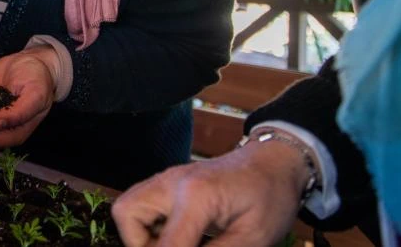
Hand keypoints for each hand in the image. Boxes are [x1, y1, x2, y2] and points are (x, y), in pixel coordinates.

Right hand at [111, 137, 310, 246]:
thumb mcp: (254, 237)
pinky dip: (149, 226)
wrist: (274, 162)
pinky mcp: (168, 183)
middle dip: (139, 244)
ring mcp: (166, 179)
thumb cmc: (270, 198)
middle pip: (126, 213)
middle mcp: (171, 182)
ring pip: (127, 207)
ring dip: (141, 235)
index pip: (167, 244)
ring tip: (174, 246)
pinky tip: (178, 237)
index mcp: (196, 195)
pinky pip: (142, 205)